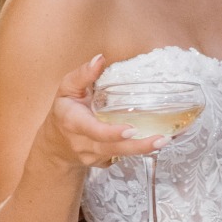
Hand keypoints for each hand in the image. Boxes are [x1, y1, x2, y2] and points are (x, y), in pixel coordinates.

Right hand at [42, 55, 166, 168]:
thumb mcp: (67, 89)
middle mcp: (83, 143)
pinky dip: (138, 151)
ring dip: (143, 149)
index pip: (93, 130)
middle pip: (112, 147)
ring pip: (120, 155)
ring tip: (165, 139)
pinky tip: (155, 142)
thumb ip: (82, 74)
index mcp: (74, 121)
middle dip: (138, 146)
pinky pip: (121, 158)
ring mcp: (92, 156)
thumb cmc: (65, 110)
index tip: (130, 129)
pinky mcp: (102, 163)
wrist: (56, 144)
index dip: (111, 132)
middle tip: (161, 139)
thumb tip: (100, 58)